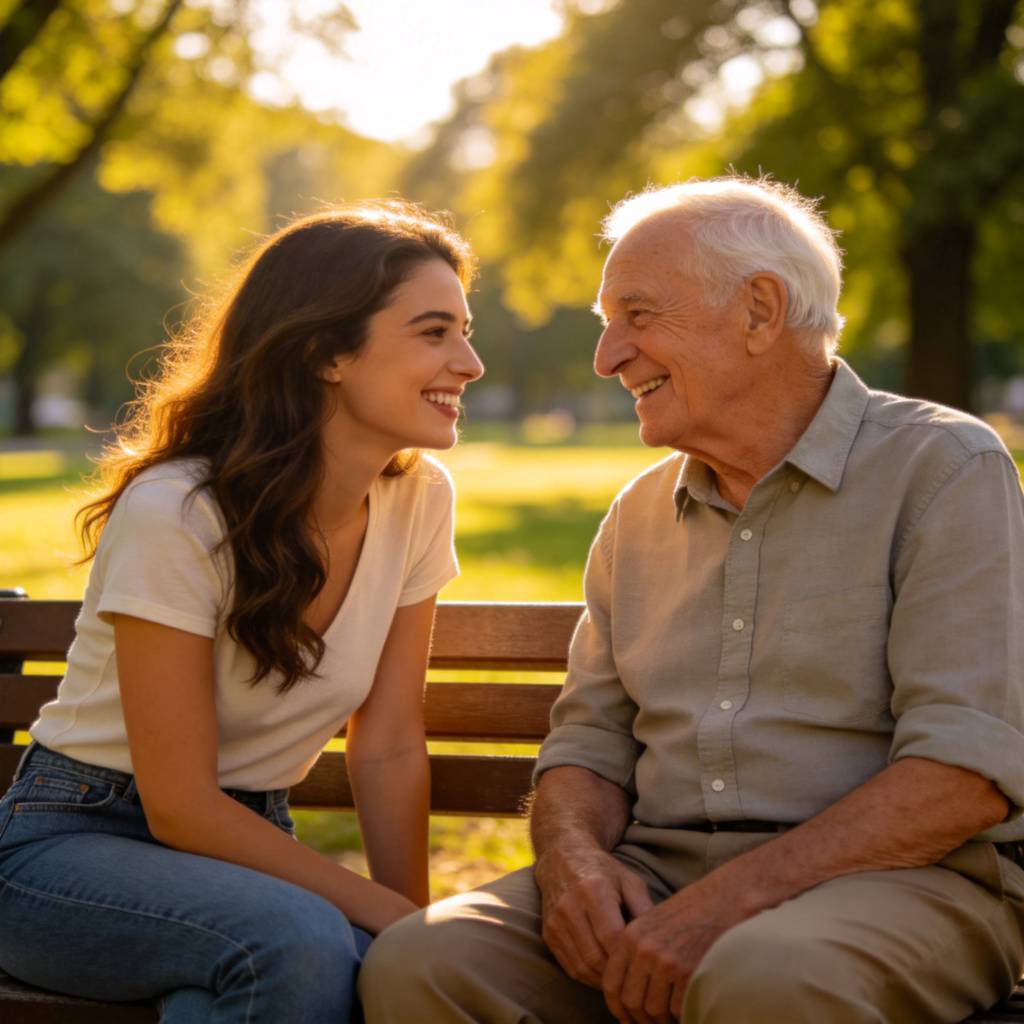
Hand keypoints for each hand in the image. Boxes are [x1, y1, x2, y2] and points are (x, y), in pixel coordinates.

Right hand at [536, 845, 653, 987]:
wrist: (563, 858)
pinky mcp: (548, 934)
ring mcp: (555, 922)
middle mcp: (569, 906)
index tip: (647, 966)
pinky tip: (605, 976)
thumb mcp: (630, 882)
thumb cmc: (604, 872)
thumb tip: (661, 944)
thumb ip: (645, 911)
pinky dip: (589, 977)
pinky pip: (570, 967)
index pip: (612, 936)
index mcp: (593, 890)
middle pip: (596, 956)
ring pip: (582, 966)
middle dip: (618, 973)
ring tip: (624, 981)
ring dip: (604, 980)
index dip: (629, 957)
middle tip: (638, 980)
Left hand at [601, 874, 742, 1023]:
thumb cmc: (692, 912)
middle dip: (640, 1020)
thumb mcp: (656, 923)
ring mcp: (666, 961)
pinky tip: (687, 1012)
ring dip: (662, 1021)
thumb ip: (640, 952)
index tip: (626, 1019)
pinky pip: (678, 1009)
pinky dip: (682, 1016)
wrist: (724, 898)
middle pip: (631, 1002)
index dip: (617, 1008)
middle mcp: (644, 949)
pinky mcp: (689, 972)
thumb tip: (631, 992)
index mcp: (631, 936)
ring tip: (670, 1020)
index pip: (611, 984)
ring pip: (654, 1010)